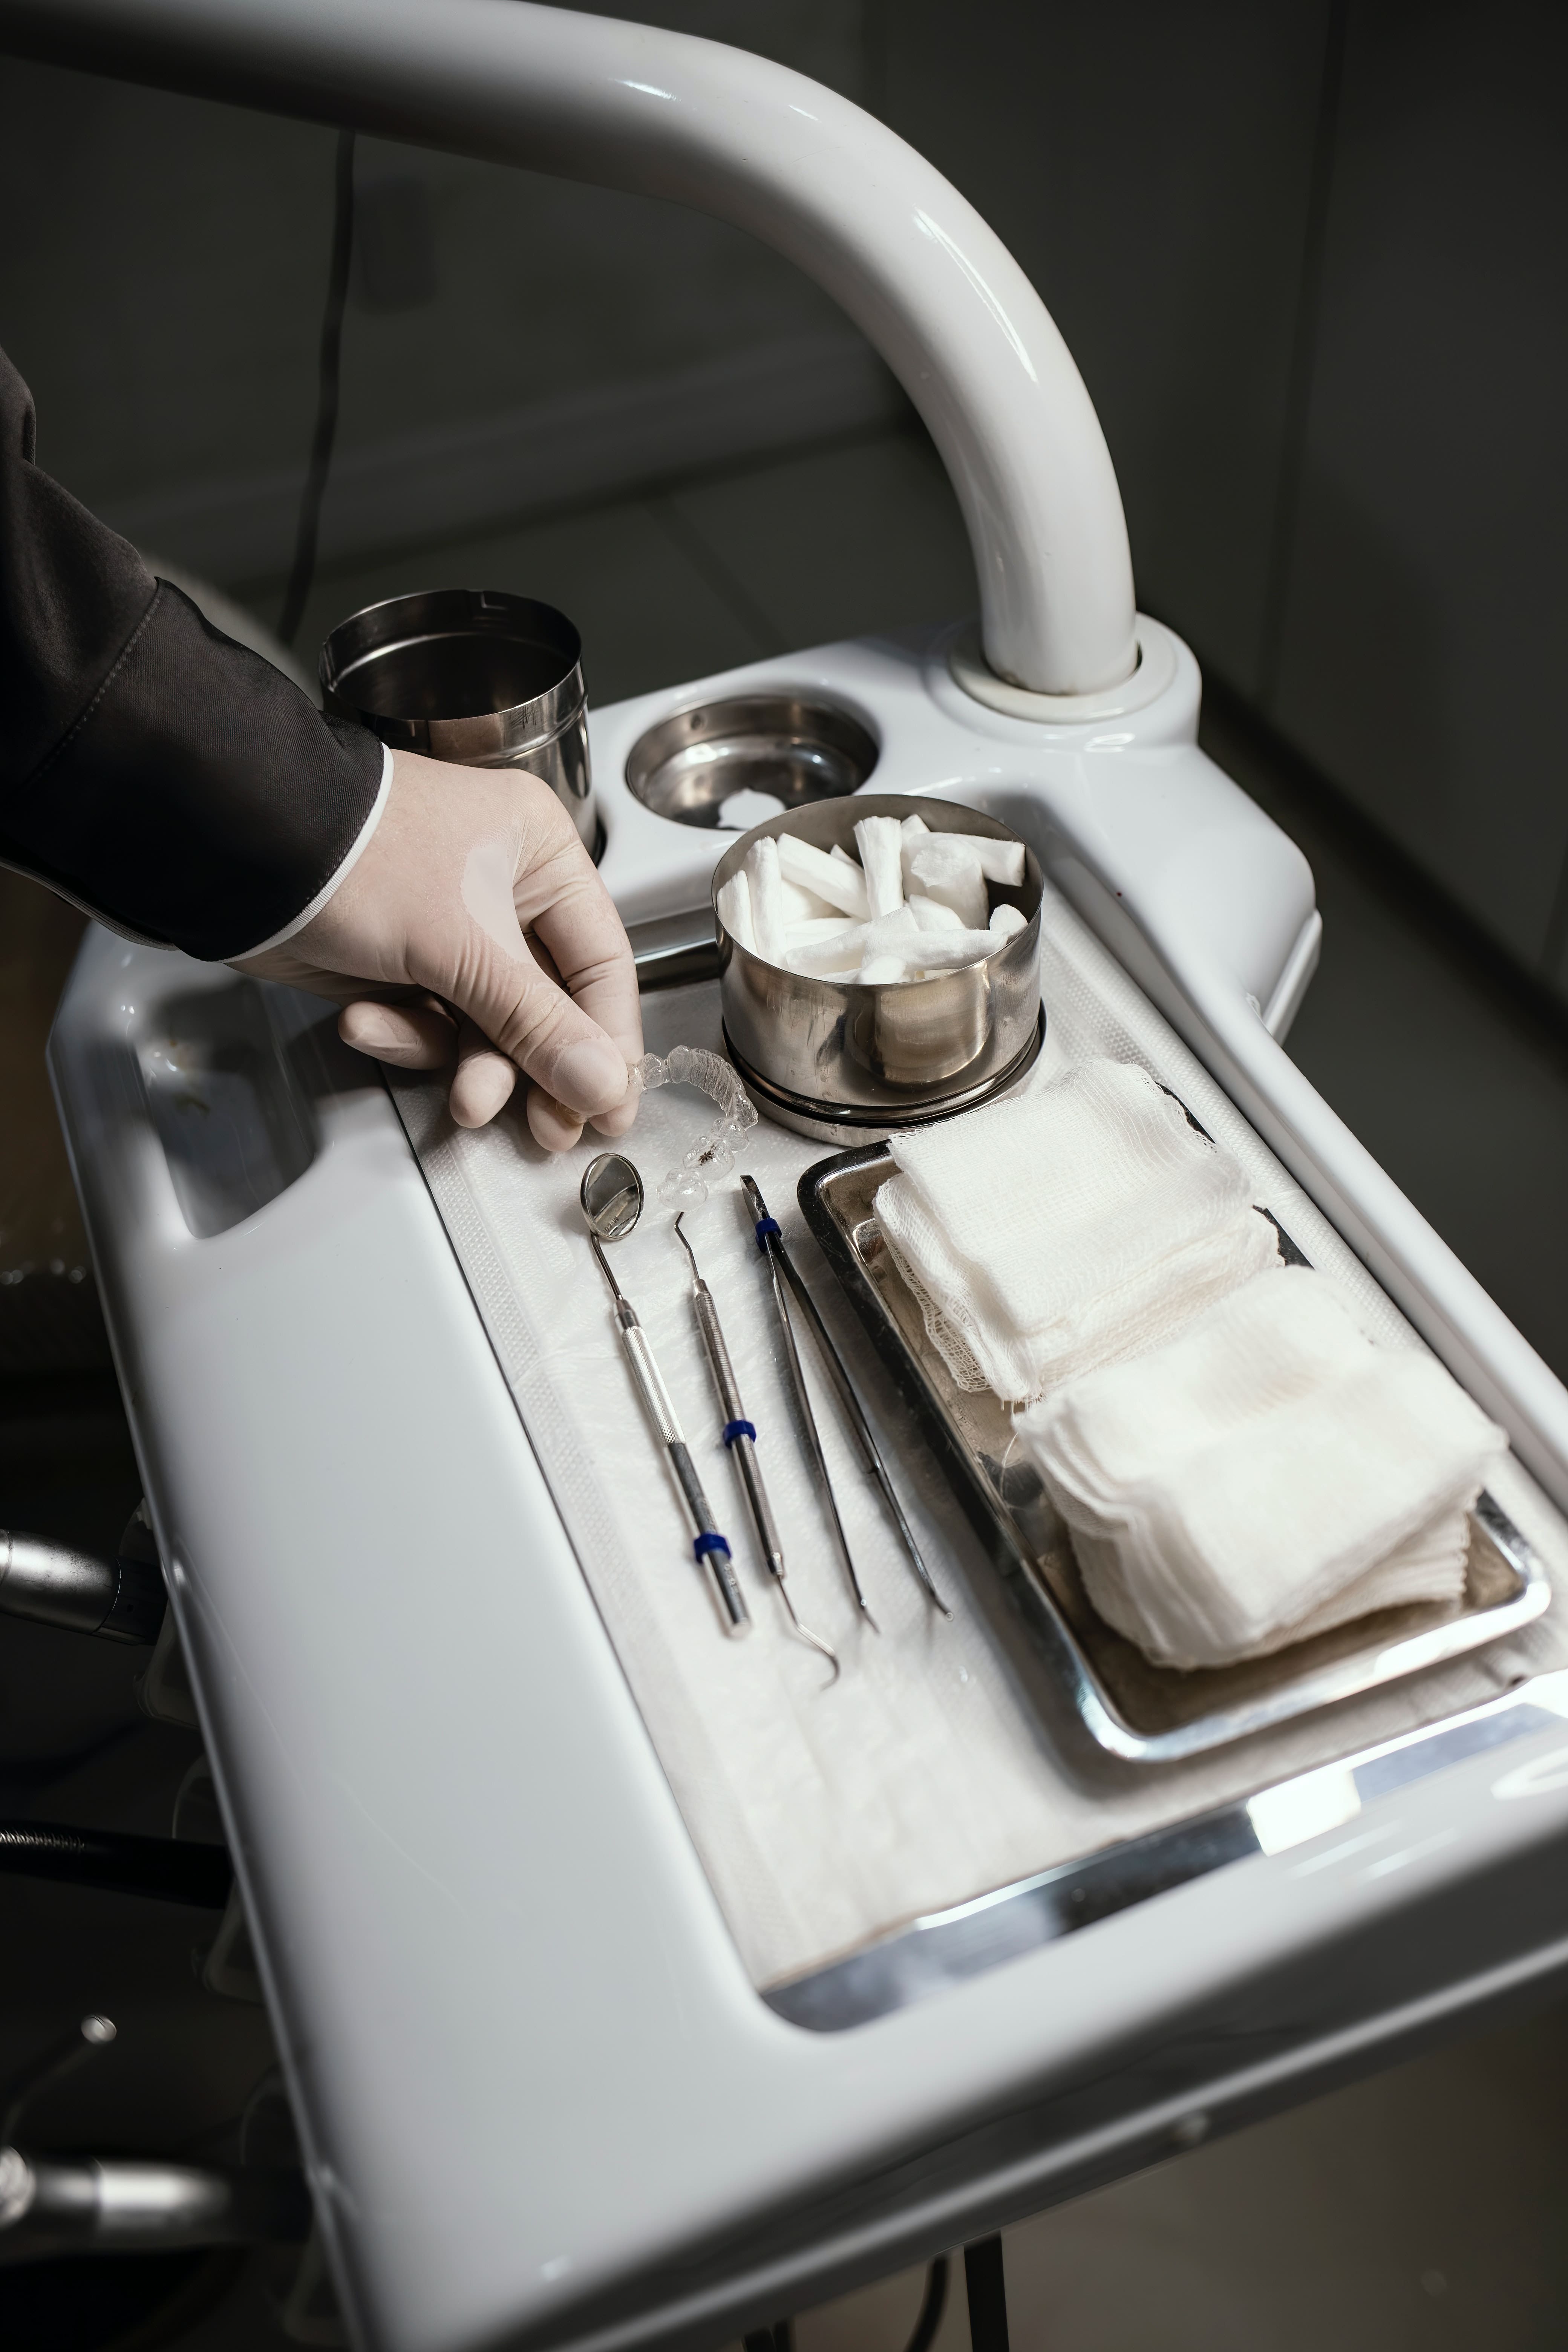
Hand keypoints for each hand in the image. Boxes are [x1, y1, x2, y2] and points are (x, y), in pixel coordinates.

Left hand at [237, 751, 640, 1148]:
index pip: (602, 963)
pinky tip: (369, 1025)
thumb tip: (601, 1085)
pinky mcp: (399, 963)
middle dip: (537, 1070)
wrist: (240, 853)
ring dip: (471, 1066)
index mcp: (538, 853)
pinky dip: (405, 1037)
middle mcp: (502, 887)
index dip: (611, 1041)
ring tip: (462, 1098)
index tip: (611, 1108)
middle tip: (545, 1130)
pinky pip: (429, 1023)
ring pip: (487, 1024)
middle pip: (548, 1003)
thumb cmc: (359, 858)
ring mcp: (447, 927)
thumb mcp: (466, 946)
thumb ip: (538, 1024)